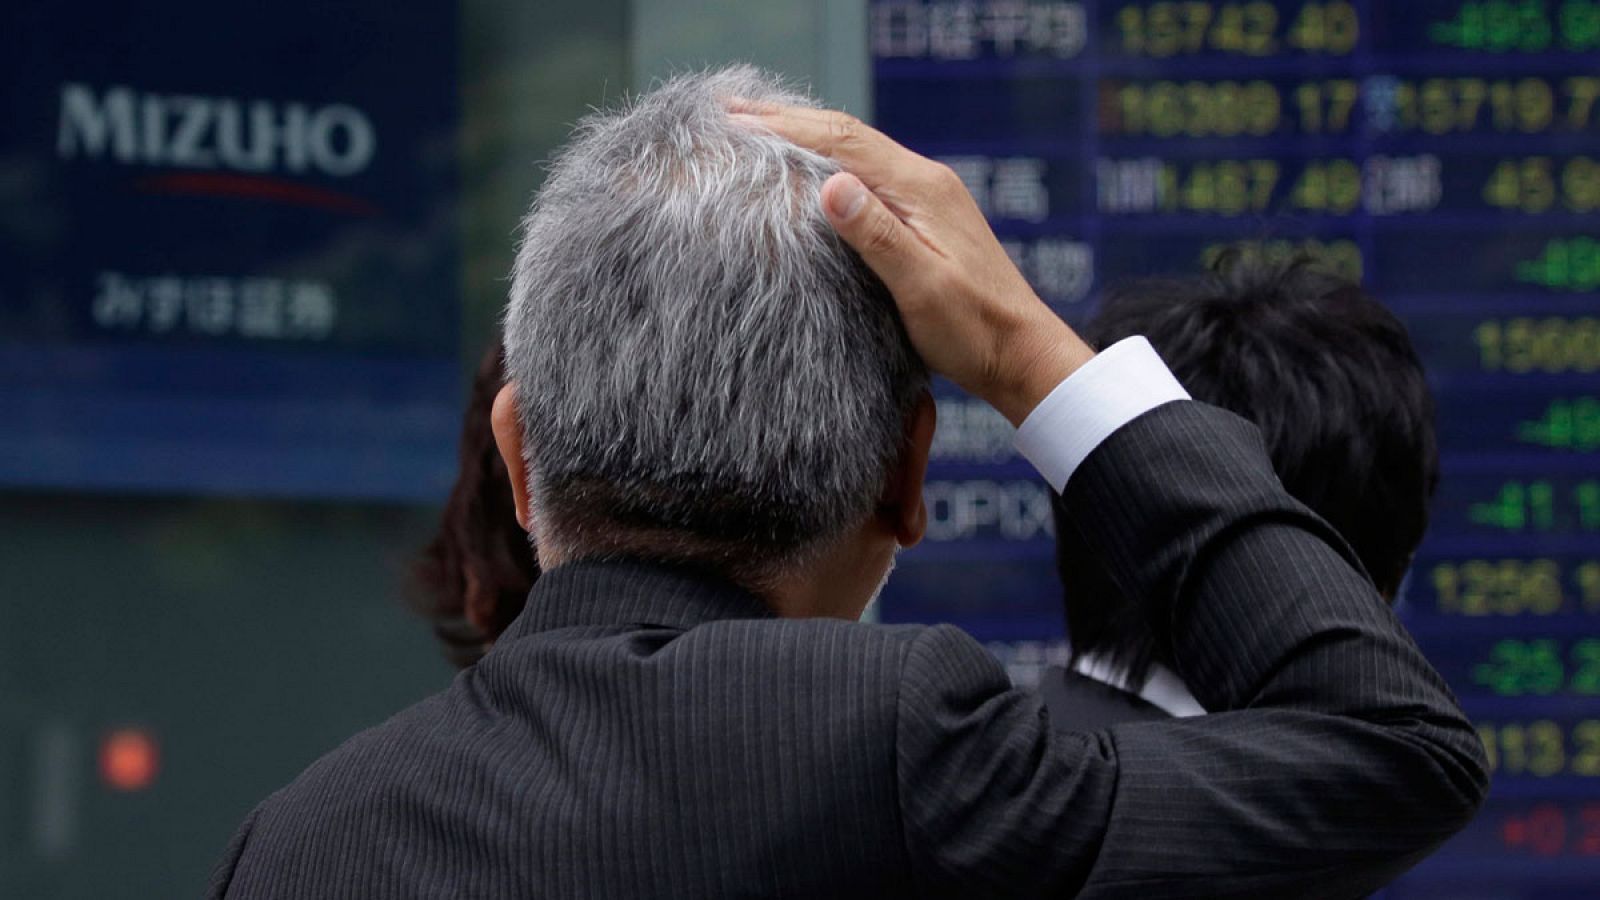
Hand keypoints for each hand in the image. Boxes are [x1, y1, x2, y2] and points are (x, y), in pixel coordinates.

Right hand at [731, 103, 1094, 425]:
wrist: (1020, 353)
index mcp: (920, 189)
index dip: (784, 127)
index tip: (734, 120)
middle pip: (846, 135)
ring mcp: (926, 197)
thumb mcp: (922, 286)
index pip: (842, 141)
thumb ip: (877, 235)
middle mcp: (924, 181)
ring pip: (855, 150)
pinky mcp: (924, 217)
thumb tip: (830, 184)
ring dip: (804, 135)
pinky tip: (806, 169)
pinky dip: (827, 161)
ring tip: (754, 127)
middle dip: (786, 119)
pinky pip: (867, 174)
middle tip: (728, 111)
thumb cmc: (974, 329)